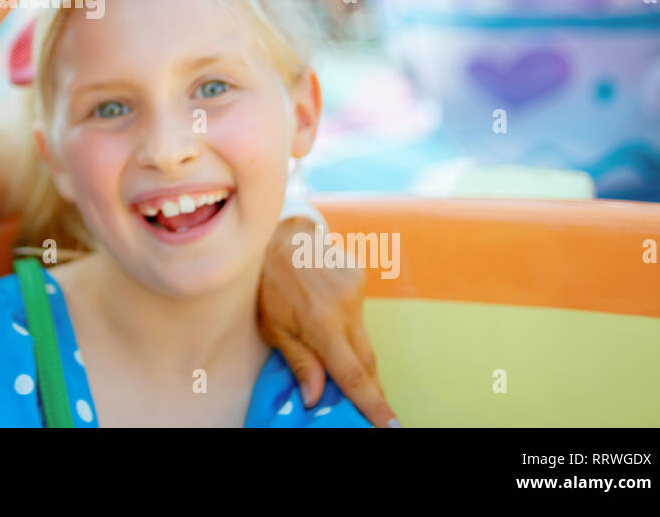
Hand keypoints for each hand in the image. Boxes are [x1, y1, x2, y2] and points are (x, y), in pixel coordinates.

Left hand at [259, 218, 397, 426]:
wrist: (279, 233)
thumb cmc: (267, 283)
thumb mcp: (273, 326)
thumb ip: (300, 361)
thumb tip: (316, 398)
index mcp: (321, 323)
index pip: (353, 375)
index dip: (374, 405)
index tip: (392, 426)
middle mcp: (345, 307)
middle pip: (367, 360)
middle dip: (369, 385)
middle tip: (371, 405)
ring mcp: (356, 289)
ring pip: (363, 336)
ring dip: (351, 347)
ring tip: (322, 331)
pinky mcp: (360, 276)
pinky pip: (359, 312)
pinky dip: (347, 320)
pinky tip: (326, 306)